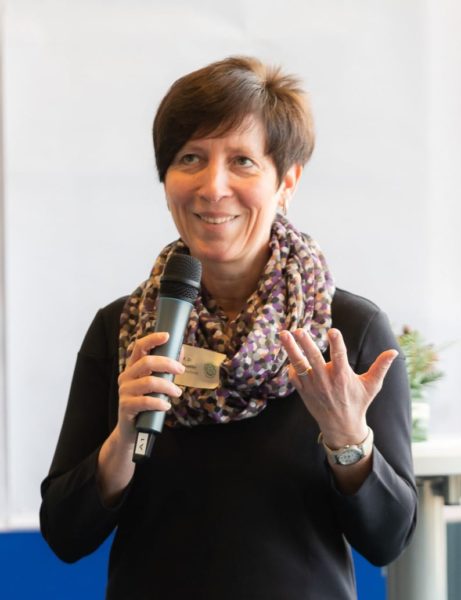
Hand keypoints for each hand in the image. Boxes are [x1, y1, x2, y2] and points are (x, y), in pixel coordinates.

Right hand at [116, 332, 184, 444]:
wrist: (130, 430)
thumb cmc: (146, 404)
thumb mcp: (156, 385)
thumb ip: (166, 369)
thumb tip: (181, 350)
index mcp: (132, 368)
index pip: (138, 348)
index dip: (152, 339)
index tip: (167, 336)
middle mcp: (126, 377)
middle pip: (146, 362)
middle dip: (167, 364)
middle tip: (181, 370)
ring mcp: (124, 391)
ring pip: (148, 382)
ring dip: (168, 386)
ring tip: (177, 393)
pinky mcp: (126, 406)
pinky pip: (145, 401)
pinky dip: (159, 402)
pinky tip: (166, 406)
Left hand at [280, 328, 397, 446]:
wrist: (341, 426)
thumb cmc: (358, 403)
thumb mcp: (372, 386)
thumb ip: (381, 367)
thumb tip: (394, 351)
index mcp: (343, 377)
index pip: (340, 357)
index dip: (336, 343)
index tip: (333, 331)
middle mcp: (326, 381)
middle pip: (314, 359)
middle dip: (306, 344)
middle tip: (300, 331)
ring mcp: (313, 386)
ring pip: (299, 365)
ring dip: (291, 349)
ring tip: (283, 334)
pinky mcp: (303, 391)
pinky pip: (294, 376)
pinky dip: (291, 366)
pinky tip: (289, 354)